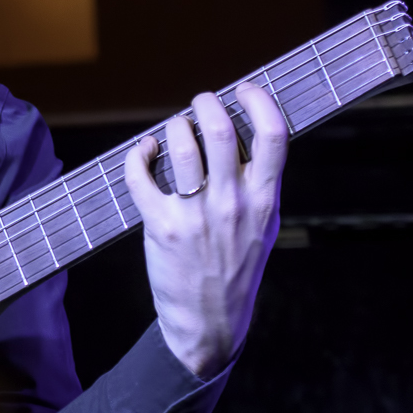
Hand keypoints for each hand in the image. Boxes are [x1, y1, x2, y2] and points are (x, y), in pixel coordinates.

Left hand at [122, 85, 288, 375]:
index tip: (244, 89)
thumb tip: (250, 134)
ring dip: (174, 126)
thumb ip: (261, 184)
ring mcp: (195, 214)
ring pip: (180, 144)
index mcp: (265, 200)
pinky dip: (139, 154)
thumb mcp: (265, 226)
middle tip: (200, 103)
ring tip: (175, 129)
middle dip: (205, 104)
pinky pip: (141, 174)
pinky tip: (145, 151)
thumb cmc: (237, 268)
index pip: (273, 135)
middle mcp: (232, 203)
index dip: (259, 101)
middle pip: (219, 129)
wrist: (210, 323)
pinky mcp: (161, 225)